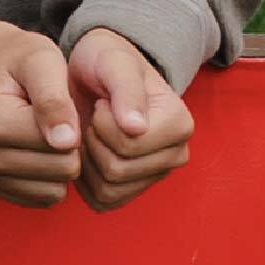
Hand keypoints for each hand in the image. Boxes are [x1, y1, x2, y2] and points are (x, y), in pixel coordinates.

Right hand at [0, 15, 81, 207]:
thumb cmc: (21, 60)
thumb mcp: (42, 62)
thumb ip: (55, 100)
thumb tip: (65, 143)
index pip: (64, 148)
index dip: (74, 124)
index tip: (57, 102)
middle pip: (62, 172)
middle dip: (70, 147)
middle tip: (53, 119)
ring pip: (55, 192)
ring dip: (61, 164)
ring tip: (46, 133)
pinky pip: (44, 200)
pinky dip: (50, 179)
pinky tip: (40, 152)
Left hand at [68, 28, 195, 212]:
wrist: (97, 75)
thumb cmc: (106, 63)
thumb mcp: (114, 62)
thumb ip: (126, 89)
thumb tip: (137, 128)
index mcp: (179, 124)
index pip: (127, 144)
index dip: (102, 123)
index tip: (103, 102)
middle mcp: (176, 154)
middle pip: (117, 171)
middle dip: (92, 142)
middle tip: (93, 118)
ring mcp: (156, 175)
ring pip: (108, 190)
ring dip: (87, 162)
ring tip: (90, 132)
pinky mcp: (134, 190)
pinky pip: (102, 201)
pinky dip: (85, 181)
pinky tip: (86, 152)